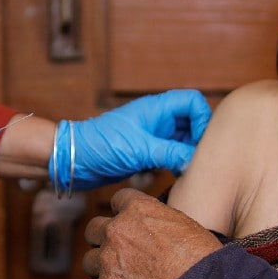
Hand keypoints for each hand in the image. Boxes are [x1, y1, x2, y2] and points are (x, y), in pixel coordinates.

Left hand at [60, 89, 211, 189]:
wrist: (74, 160)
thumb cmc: (102, 146)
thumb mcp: (140, 149)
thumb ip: (171, 152)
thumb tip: (196, 160)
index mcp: (157, 108)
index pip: (193, 102)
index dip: (203, 119)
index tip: (200, 142)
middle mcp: (158, 119)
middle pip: (192, 122)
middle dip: (198, 140)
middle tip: (196, 161)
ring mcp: (153, 136)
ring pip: (183, 140)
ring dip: (187, 154)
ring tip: (186, 171)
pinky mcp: (147, 152)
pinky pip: (171, 154)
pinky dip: (177, 164)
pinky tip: (176, 177)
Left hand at [67, 188, 221, 278]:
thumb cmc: (203, 257)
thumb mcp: (183, 222)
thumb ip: (158, 220)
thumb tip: (153, 231)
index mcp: (137, 209)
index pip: (116, 201)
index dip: (120, 214)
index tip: (127, 225)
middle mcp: (117, 230)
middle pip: (94, 230)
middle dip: (103, 242)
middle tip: (121, 256)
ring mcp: (108, 261)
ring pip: (87, 262)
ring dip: (99, 271)